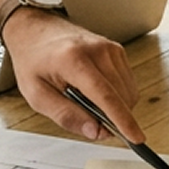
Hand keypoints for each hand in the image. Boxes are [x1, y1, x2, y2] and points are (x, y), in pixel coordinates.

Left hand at [2, 8, 141, 141]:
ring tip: (86, 100)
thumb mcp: (37, 95)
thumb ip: (66, 115)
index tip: (136, 138)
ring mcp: (110, 48)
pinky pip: (127, 83)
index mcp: (73, 60)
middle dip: (112, 119)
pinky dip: (117, 95)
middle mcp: (97, 50)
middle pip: (121, 97)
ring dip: (115, 107)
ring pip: (128, 92)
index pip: (105, 95)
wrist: (35, 30)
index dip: (122, 120)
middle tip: (88, 122)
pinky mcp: (117, 50)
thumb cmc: (33, 60)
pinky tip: (95, 92)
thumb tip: (95, 132)